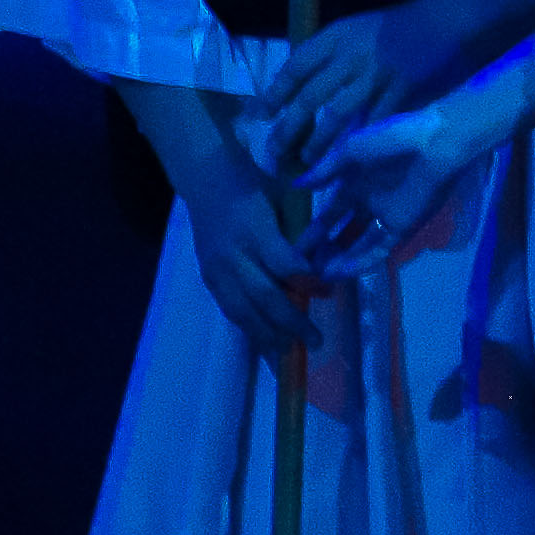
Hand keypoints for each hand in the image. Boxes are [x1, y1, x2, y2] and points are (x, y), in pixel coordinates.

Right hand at [178, 149, 320, 357]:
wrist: (206, 179)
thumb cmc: (255, 185)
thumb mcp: (285, 197)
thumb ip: (299, 233)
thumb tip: (324, 266)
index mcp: (254, 229)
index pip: (283, 264)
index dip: (307, 282)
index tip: (328, 294)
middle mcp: (233, 253)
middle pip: (262, 295)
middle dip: (289, 322)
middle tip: (314, 341)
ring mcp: (217, 268)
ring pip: (241, 309)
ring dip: (266, 335)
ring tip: (288, 355)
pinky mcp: (208, 277)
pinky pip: (229, 308)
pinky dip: (248, 327)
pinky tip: (264, 342)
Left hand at [251, 0, 449, 180]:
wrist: (445, 20)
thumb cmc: (394, 27)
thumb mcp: (353, 29)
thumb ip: (327, 55)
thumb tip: (296, 90)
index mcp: (335, 37)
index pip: (294, 69)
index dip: (273, 95)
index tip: (259, 118)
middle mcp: (351, 56)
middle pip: (310, 97)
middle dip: (289, 128)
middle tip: (274, 152)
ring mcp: (377, 75)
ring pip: (338, 115)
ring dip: (319, 142)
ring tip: (307, 161)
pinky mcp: (402, 90)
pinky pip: (374, 122)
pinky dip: (359, 142)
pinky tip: (348, 157)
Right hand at [299, 96, 488, 276]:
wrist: (436, 143)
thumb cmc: (392, 139)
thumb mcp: (351, 150)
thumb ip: (325, 171)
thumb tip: (296, 185)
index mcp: (356, 182)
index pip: (331, 213)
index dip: (314, 231)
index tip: (294, 248)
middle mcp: (370, 202)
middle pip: (344, 232)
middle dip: (325, 250)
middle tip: (303, 268)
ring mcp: (388, 216)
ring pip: (360, 244)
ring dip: (341, 260)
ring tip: (318, 276)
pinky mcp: (405, 227)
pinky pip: (380, 248)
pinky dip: (362, 261)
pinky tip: (341, 272)